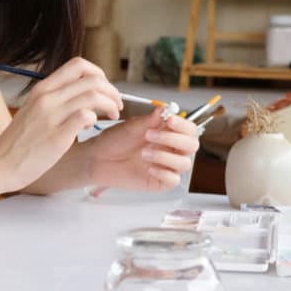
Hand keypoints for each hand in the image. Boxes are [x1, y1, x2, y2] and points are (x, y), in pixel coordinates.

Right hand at [0, 57, 122, 191]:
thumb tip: (82, 94)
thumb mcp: (34, 110)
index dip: (99, 74)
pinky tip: (93, 127)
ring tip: (113, 115)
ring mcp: (51, 117)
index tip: (105, 89)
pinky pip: (84, 117)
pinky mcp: (56, 137)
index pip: (78, 65)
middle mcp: (47, 98)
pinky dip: (95, 119)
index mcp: (42, 89)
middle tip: (116, 104)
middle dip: (112, 90)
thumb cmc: (18, 141)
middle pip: (91, 79)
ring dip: (110, 104)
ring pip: (92, 95)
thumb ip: (55, 99)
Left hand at [82, 107, 199, 191]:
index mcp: (167, 132)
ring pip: (185, 163)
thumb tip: (166, 109)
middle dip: (174, 140)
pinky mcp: (160, 181)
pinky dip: (164, 173)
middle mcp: (170, 149)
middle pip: (192, 146)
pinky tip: (149, 168)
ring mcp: (166, 165)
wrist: (98, 158)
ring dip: (166, 157)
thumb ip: (150, 120)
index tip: (169, 120)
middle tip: (150, 136)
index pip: (189, 129)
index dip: (183, 125)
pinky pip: (174, 180)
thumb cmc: (115, 140)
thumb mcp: (132, 127)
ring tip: (143, 153)